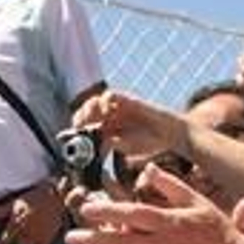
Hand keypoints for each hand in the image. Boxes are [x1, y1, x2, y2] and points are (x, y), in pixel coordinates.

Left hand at [0, 181, 66, 243]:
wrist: (57, 193)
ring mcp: (38, 235)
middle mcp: (26, 231)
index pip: (5, 241)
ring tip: (34, 227)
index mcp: (16, 223)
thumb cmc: (34, 195)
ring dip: (26, 242)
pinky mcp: (48, 238)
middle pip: (18, 243)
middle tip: (26, 224)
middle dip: (18, 238)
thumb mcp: (15, 201)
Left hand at [67, 165, 243, 243]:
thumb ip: (172, 187)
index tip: (87, 209)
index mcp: (170, 222)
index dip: (106, 211)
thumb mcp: (200, 203)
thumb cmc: (221, 235)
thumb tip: (149, 171)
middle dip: (92, 239)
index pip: (132, 214)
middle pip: (120, 241)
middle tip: (71, 238)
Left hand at [69, 90, 183, 159]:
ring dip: (88, 109)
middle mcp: (107, 119)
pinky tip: (107, 110)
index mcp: (104, 132)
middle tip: (81, 126)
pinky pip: (109, 95)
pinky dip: (104, 101)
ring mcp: (116, 108)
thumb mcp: (130, 148)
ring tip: (91, 118)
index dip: (75, 131)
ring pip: (93, 102)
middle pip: (84, 113)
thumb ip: (117, 145)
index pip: (82, 128)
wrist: (170, 133)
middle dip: (79, 118)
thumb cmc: (149, 144)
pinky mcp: (126, 99)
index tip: (74, 136)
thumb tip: (105, 142)